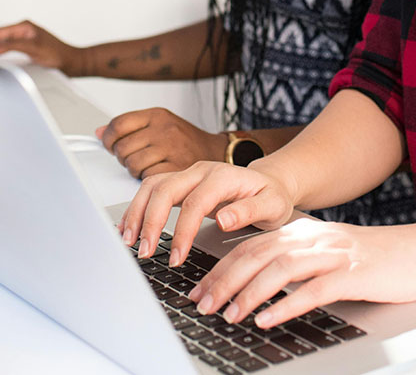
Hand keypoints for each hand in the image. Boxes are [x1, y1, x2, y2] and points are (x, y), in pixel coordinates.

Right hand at [0, 19, 82, 74]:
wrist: (71, 62)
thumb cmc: (58, 54)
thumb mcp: (33, 48)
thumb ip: (14, 45)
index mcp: (24, 26)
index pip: (0, 32)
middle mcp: (22, 30)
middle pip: (0, 37)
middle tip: (0, 62)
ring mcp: (23, 39)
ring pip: (3, 43)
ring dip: (0, 49)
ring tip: (1, 63)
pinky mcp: (25, 48)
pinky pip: (8, 49)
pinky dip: (3, 53)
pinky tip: (2, 61)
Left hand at [97, 108, 227, 177]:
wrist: (218, 153)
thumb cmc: (186, 140)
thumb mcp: (160, 123)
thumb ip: (130, 127)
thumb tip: (100, 132)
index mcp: (157, 115)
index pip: (118, 124)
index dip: (109, 138)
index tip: (109, 144)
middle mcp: (164, 129)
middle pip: (122, 147)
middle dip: (122, 157)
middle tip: (133, 158)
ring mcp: (170, 148)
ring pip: (132, 165)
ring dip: (134, 171)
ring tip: (147, 166)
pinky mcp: (175, 168)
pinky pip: (147, 178)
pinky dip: (148, 180)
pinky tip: (157, 173)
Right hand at [120, 160, 295, 262]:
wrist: (270, 183)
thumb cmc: (271, 196)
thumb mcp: (272, 206)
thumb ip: (249, 211)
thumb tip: (223, 220)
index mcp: (223, 177)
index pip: (194, 202)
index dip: (182, 230)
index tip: (176, 257)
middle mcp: (201, 171)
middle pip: (165, 188)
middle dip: (151, 221)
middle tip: (145, 252)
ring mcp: (189, 175)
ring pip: (153, 185)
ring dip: (137, 212)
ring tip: (129, 241)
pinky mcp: (181, 183)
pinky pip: (152, 190)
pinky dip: (138, 208)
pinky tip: (130, 228)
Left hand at [189, 218, 415, 327]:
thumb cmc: (372, 259)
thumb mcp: (327, 252)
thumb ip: (295, 260)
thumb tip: (257, 280)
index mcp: (302, 232)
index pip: (251, 246)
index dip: (221, 268)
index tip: (198, 289)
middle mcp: (312, 238)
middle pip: (257, 255)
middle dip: (224, 281)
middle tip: (202, 304)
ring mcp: (332, 254)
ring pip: (279, 270)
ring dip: (249, 294)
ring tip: (229, 316)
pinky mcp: (351, 275)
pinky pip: (312, 290)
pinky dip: (286, 305)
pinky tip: (268, 320)